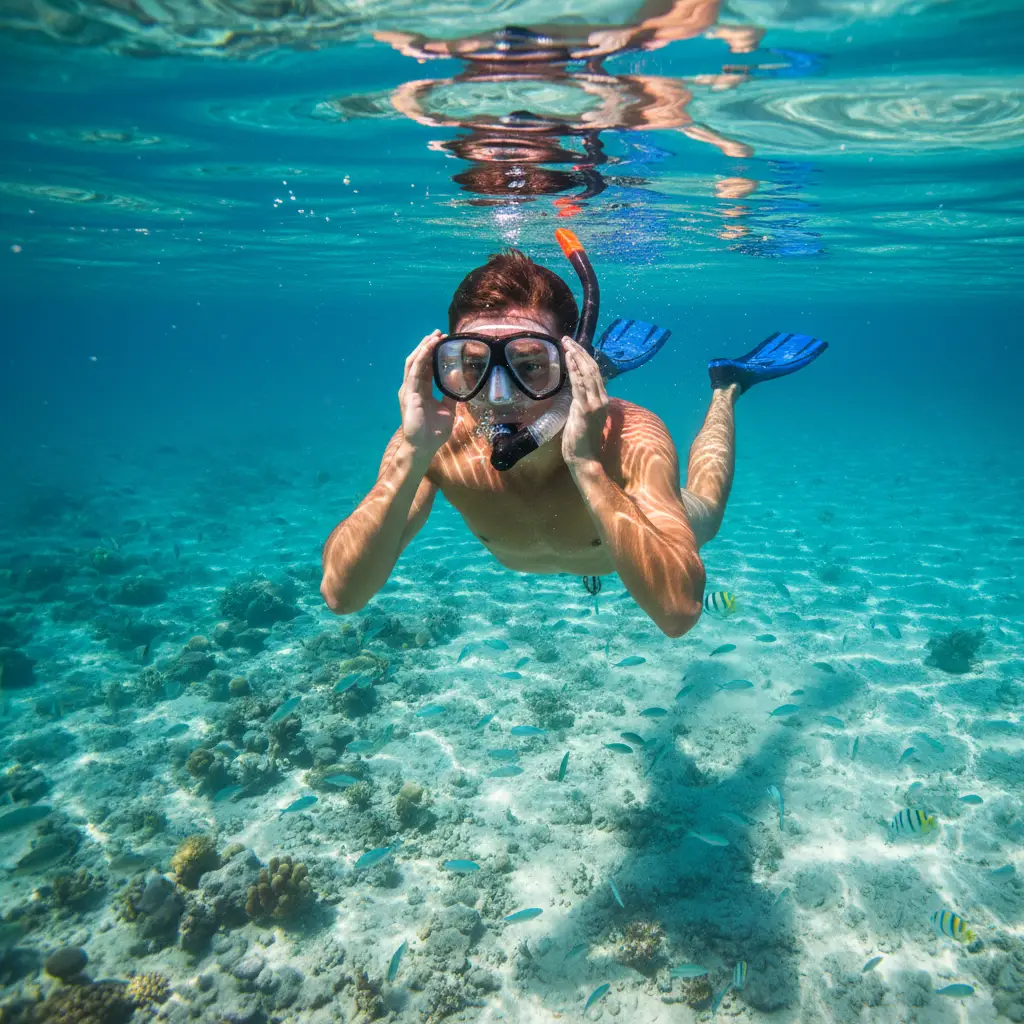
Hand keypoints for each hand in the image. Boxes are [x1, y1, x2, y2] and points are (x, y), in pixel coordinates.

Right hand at [398, 331, 455, 463]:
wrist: (424, 446)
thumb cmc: (434, 432)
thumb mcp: (448, 410)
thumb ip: (451, 395)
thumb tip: (457, 380)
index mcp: (421, 390)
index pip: (425, 367)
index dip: (433, 354)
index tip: (443, 342)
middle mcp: (413, 388)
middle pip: (418, 361)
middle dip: (427, 346)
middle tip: (439, 333)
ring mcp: (409, 390)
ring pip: (414, 362)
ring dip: (424, 348)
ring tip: (434, 336)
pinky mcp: (409, 393)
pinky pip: (415, 371)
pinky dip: (422, 358)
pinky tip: (429, 348)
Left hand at [561, 337, 608, 469]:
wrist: (584, 458)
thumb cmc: (580, 440)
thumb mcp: (580, 415)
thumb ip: (579, 400)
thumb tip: (574, 388)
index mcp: (602, 400)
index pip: (595, 374)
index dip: (585, 358)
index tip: (574, 347)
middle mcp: (602, 399)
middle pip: (593, 368)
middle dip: (580, 352)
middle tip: (568, 339)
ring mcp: (595, 404)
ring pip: (588, 373)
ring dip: (576, 356)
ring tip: (567, 343)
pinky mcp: (586, 409)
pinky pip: (580, 385)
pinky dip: (574, 370)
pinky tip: (568, 358)